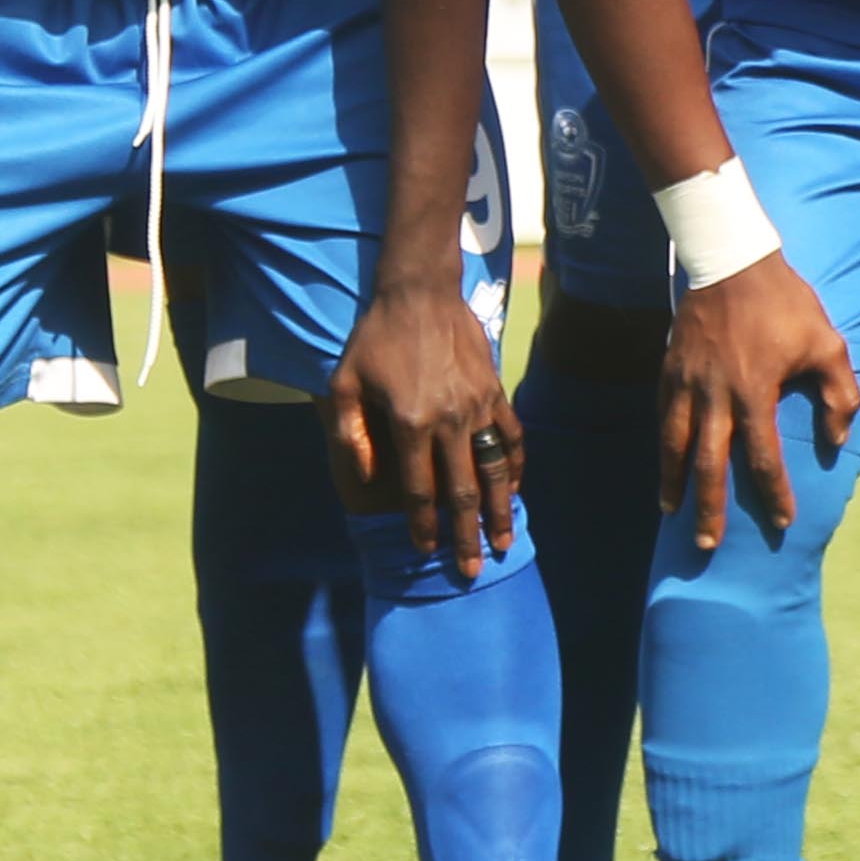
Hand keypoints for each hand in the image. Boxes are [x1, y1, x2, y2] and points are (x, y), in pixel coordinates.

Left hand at [330, 271, 520, 578]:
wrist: (420, 290)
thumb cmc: (374, 338)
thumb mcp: (343, 384)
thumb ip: (350, 435)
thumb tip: (365, 479)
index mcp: (411, 423)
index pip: (421, 490)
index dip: (424, 526)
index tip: (425, 552)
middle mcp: (449, 420)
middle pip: (463, 492)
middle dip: (467, 536)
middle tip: (472, 570)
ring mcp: (478, 406)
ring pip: (495, 470)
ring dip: (501, 510)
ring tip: (504, 542)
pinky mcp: (495, 391)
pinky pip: (512, 437)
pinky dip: (516, 467)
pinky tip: (516, 489)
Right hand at [662, 254, 857, 551]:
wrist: (731, 258)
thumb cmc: (785, 302)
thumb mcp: (826, 342)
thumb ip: (838, 394)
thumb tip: (836, 440)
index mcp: (754, 391)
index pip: (763, 457)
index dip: (774, 494)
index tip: (783, 521)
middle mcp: (714, 394)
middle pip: (709, 464)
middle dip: (709, 508)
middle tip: (707, 545)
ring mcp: (685, 382)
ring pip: (674, 444)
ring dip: (674, 482)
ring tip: (673, 513)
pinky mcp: (668, 368)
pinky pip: (663, 417)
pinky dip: (663, 445)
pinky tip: (665, 463)